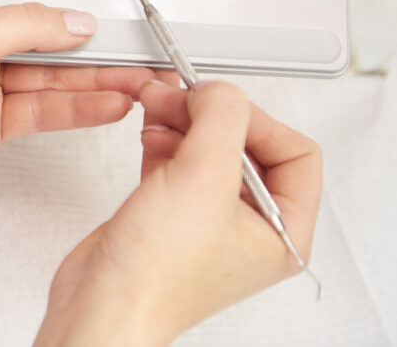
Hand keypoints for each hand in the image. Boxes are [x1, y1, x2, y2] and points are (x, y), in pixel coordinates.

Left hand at [0, 0, 168, 244]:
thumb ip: (25, 24)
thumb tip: (74, 20)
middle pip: (46, 33)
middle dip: (92, 41)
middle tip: (138, 44)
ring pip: (52, 74)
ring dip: (95, 77)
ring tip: (139, 78)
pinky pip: (43, 108)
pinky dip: (77, 107)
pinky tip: (109, 103)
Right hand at [36, 81, 321, 345]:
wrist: (102, 305)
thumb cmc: (156, 277)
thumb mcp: (202, 179)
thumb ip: (221, 119)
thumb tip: (220, 91)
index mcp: (283, 232)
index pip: (295, 152)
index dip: (257, 119)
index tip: (218, 104)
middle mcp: (251, 228)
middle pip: (247, 145)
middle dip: (211, 116)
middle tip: (181, 96)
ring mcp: (210, 222)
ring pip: (209, 150)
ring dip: (184, 121)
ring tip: (159, 106)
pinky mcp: (172, 216)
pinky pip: (179, 162)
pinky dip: (165, 139)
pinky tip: (149, 129)